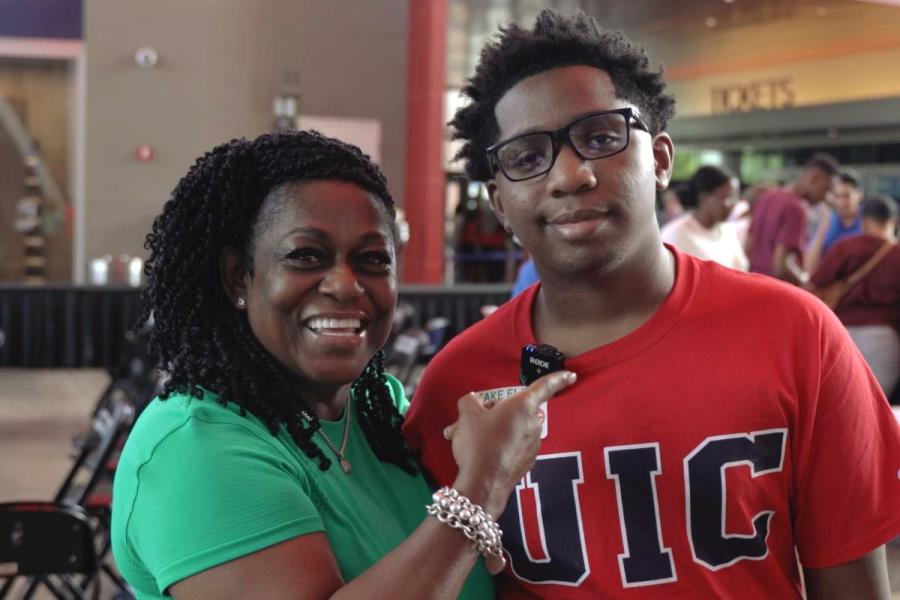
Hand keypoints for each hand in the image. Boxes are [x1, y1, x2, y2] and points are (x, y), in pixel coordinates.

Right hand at [448, 371, 575, 517]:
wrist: (482, 484)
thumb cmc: (479, 444)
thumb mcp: (467, 414)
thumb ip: (471, 401)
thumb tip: (473, 403)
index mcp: (523, 405)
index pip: (544, 386)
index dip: (557, 378)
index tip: (571, 375)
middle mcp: (533, 423)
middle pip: (517, 409)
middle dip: (495, 411)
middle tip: (472, 419)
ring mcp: (532, 445)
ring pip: (511, 428)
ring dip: (492, 429)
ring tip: (466, 438)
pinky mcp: (527, 462)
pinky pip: (511, 445)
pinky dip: (497, 445)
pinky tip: (478, 453)